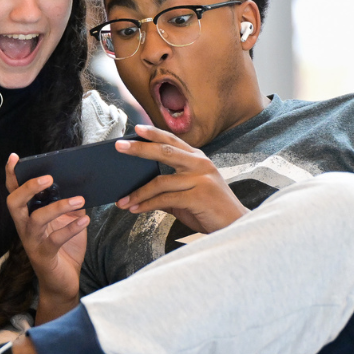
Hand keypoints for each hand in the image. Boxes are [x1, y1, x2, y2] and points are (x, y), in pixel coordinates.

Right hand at [5, 153, 87, 311]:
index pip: (14, 192)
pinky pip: (55, 240)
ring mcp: (32, 242)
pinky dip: (71, 228)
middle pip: (14, 203)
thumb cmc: (64, 250)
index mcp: (27, 216)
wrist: (63, 283)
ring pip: (36, 220)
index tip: (14, 157)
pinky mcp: (44, 256)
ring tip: (79, 199)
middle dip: (28, 188)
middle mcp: (24, 227)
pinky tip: (86, 221)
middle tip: (48, 178)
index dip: (12, 175)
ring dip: (58, 207)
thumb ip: (70, 206)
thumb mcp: (69, 222)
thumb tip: (81, 185)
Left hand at [115, 125, 248, 234]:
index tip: (136, 128)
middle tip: (119, 147)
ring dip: (138, 192)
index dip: (154, 133)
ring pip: (161, 181)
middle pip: (165, 151)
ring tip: (122, 201)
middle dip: (140, 148)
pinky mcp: (199, 196)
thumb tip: (139, 191)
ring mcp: (201, 179)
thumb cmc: (209, 209)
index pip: (173, 141)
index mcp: (198, 159)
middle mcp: (200, 164)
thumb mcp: (187, 194)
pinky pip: (166, 199)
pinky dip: (147, 205)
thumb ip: (167, 190)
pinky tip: (135, 209)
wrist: (235, 225)